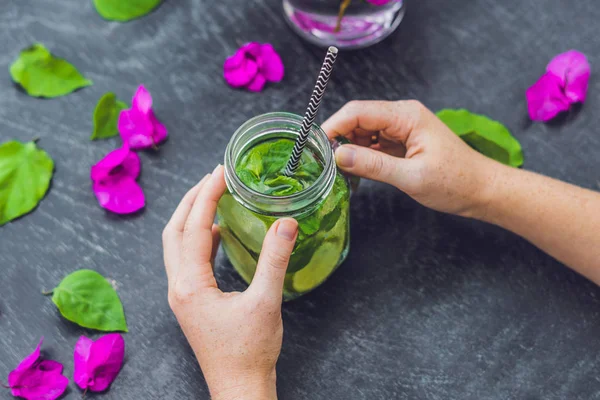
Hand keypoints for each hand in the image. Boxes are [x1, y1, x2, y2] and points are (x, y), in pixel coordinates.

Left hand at [162, 165, 297, 399]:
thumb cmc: (250, 351)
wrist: (239, 386)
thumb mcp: (266, 302)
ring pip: (177, 245)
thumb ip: (274, 260)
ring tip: (212, 196)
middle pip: (174, 231)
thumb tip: (286, 223)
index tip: (220, 171)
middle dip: (191, 200)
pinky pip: (187, 260)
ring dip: (192, 218)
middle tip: (212, 177)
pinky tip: (218, 234)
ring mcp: (182, 295)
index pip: (195, 227)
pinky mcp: (191, 301)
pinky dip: (199, 239)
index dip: (207, 195)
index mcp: (190, 285)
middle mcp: (178, 287)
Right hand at [322, 100, 498, 217]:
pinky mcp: (402, 142)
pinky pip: (373, 144)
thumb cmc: (455, 182)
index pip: (358, 111)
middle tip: (324, 163)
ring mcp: (401, 129)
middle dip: (339, 139)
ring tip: (340, 171)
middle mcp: (402, 116)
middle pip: (357, 119)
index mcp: (406, 115)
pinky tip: (356, 172)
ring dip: (349, 149)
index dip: (333, 126)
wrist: (482, 191)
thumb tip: (338, 156)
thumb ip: (372, 165)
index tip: (316, 147)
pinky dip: (361, 156)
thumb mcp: (411, 176)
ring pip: (363, 132)